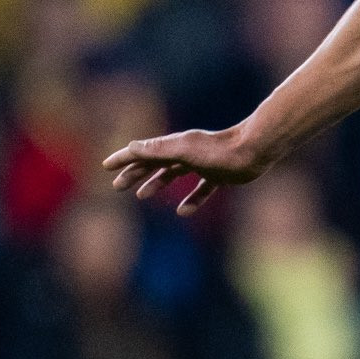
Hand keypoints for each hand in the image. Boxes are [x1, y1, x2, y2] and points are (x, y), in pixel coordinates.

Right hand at [102, 125, 272, 216]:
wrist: (253, 151)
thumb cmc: (218, 150)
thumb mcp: (183, 150)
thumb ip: (158, 150)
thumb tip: (131, 147)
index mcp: (174, 145)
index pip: (142, 151)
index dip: (124, 159)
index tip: (106, 167)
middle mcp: (186, 152)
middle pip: (154, 163)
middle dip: (135, 174)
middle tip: (118, 187)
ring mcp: (202, 164)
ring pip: (174, 175)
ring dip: (157, 184)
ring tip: (142, 196)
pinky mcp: (219, 176)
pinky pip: (201, 190)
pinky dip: (191, 200)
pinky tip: (183, 212)